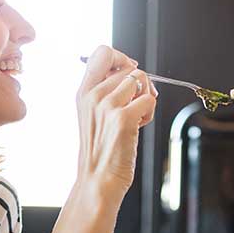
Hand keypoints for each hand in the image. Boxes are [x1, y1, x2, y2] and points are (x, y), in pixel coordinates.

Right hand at [76, 45, 157, 200]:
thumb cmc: (100, 150)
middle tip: (136, 104)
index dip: (121, 57)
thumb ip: (106, 91)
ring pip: (141, 80)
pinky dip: (150, 112)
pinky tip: (139, 126)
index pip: (102, 52)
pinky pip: (150, 99)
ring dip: (146, 97)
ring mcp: (107, 105)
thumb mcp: (93, 115)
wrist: (98, 180)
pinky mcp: (123, 118)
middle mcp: (93, 95)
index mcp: (83, 92)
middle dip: (140, 84)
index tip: (128, 73)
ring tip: (137, 117)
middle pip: (129, 67)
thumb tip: (132, 71)